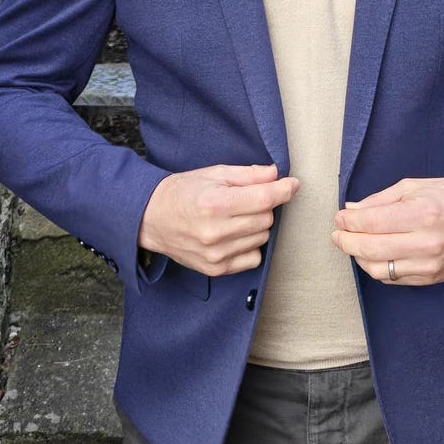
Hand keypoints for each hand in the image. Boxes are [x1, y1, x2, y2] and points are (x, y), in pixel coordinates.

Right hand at [138, 164, 299, 275]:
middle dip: (264, 205)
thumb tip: (275, 174)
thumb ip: (247, 175)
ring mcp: (216, 254)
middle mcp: (216, 232)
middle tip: (247, 199)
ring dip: (257, 225)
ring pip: (262, 237)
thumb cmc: (183, 192)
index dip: (284, 190)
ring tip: (236, 216)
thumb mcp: (214, 174)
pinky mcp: (215, 269)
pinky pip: (253, 258)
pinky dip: (251, 245)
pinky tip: (235, 235)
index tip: (292, 184)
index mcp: (216, 203)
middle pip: (266, 218)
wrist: (151, 218)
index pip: (264, 199)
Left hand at [331, 177, 443, 284]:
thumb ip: (380, 200)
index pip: (373, 222)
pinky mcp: (431, 279)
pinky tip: (372, 255)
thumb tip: (351, 210)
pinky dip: (377, 268)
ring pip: (378, 269)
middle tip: (337, 234)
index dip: (349, 221)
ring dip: (359, 257)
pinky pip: (393, 279)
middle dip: (346, 241)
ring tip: (353, 244)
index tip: (339, 217)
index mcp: (422, 213)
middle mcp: (426, 242)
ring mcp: (429, 265)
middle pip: (371, 249)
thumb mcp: (413, 187)